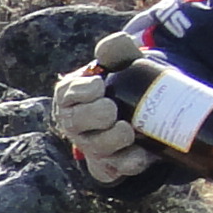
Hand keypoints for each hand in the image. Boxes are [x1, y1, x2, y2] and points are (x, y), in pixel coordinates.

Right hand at [50, 30, 156, 183]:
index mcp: (73, 96)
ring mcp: (92, 146)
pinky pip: (115, 170)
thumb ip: (117, 49)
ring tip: (128, 131)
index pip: (68, 94)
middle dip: (93, 117)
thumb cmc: (120, 83)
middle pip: (76, 123)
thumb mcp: (119, 63)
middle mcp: (77, 123)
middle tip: (111, 109)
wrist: (137, 112)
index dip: (82, 91)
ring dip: (111, 140)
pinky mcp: (109, 165)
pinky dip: (130, 162)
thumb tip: (117, 42)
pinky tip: (143, 154)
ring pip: (96, 148)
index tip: (100, 85)